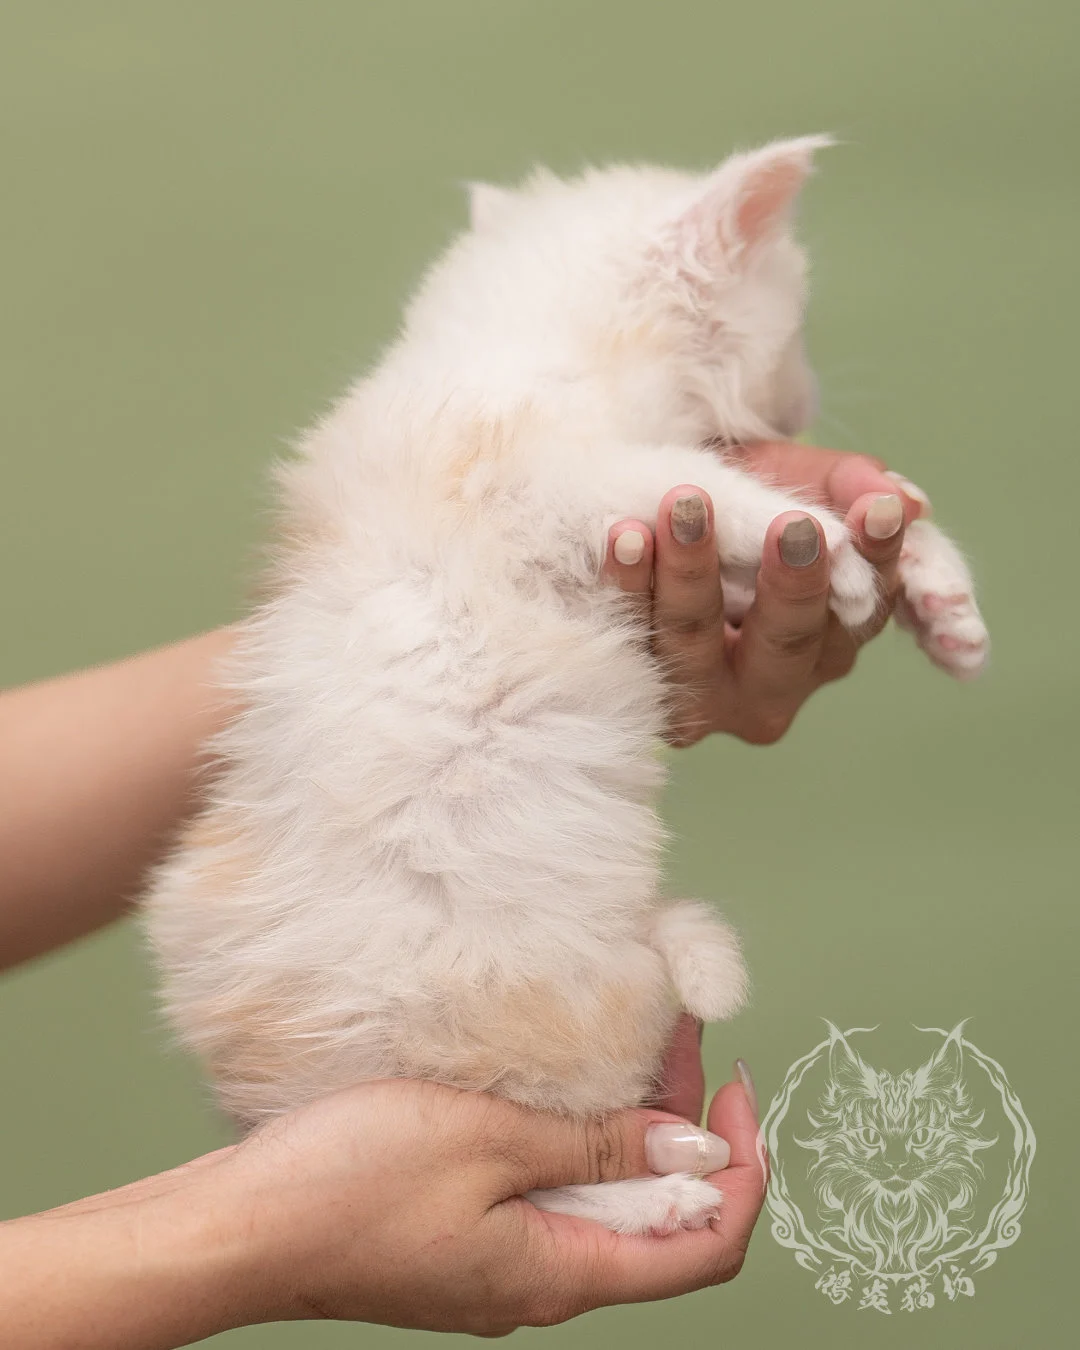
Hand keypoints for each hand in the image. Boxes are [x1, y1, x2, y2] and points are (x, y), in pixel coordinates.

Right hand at [1, 1074, 763, 1344]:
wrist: (242, 1228)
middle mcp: (543, 1279)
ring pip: (605, 1198)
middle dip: (688, 1129)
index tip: (738, 1090)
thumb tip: (693, 1150)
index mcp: (563, 1271)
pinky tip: (564, 1081)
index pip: (704, 1245)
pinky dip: (579, 1137)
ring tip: (636, 1044)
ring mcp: (502, 1261)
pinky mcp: (466, 1237)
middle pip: (659, 1215)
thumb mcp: (489, 1142)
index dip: (743, 1171)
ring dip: (632, 1125)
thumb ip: (596, 1145)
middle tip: (685, 1039)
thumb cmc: (351, 1185)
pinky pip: (552, 1192)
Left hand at [603, 443, 926, 745]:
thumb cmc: (746, 499)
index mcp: (836, 637)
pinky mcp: (645, 692)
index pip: (868, 601)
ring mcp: (708, 699)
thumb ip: (852, 486)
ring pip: (699, 647)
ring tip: (684, 509)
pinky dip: (626, 585)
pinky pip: (631, 641)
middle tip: (794, 527)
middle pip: (792, 643)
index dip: (878, 556)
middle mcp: (781, 684)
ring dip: (691, 575)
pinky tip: (624, 535)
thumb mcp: (803, 478)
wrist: (656, 509)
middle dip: (793, 585)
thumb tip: (907, 502)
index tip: (877, 510)